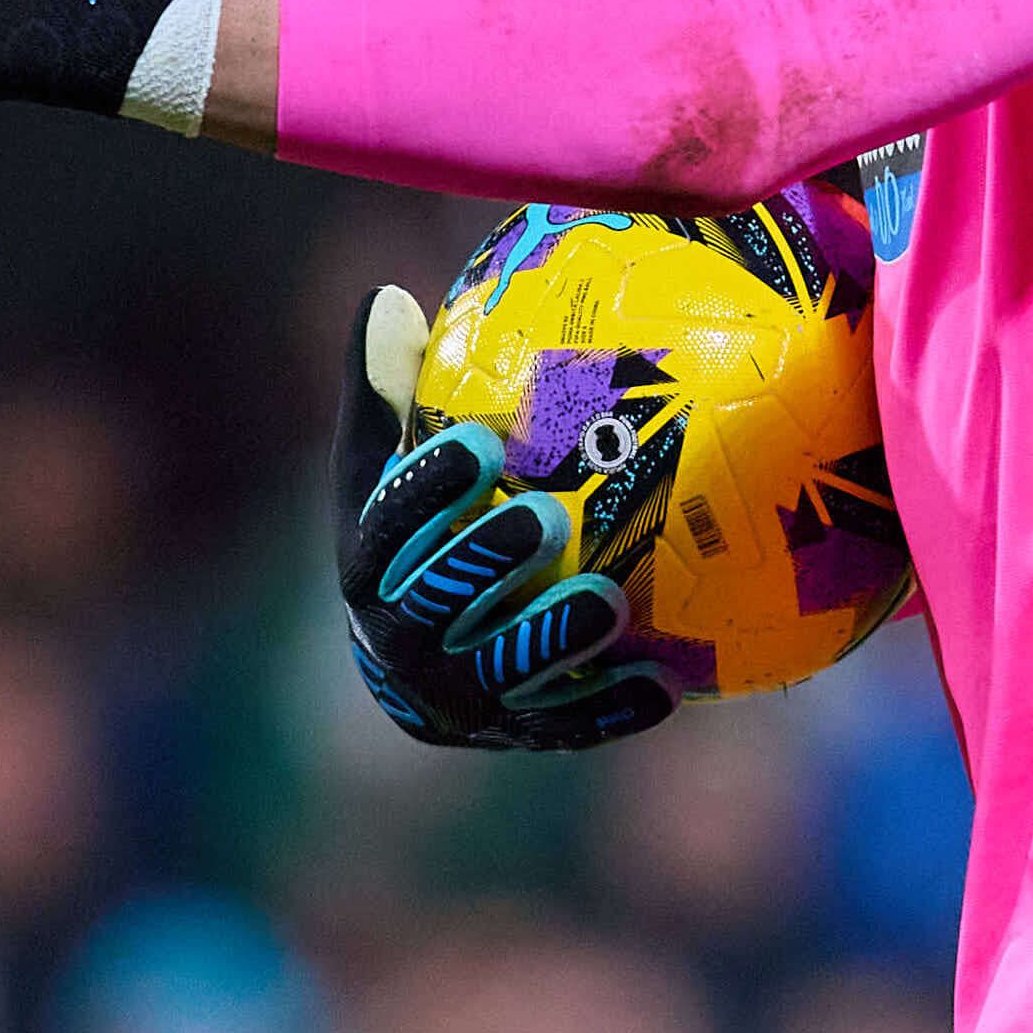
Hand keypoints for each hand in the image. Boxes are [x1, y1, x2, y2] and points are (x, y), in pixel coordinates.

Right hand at [330, 285, 674, 752]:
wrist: (424, 656)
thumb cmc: (420, 528)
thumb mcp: (391, 460)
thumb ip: (392, 388)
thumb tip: (388, 297)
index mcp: (367, 569)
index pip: (384, 531)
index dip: (426, 492)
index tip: (480, 442)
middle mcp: (399, 645)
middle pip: (432, 609)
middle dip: (484, 563)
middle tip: (543, 516)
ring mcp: (458, 700)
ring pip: (502, 677)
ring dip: (552, 639)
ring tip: (609, 600)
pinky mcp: (515, 735)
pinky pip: (564, 727)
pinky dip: (610, 709)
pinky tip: (665, 682)